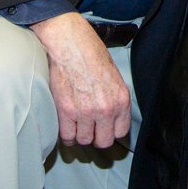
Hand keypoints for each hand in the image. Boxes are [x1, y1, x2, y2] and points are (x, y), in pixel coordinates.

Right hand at [30, 12, 130, 147]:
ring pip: (84, 140)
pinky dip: (67, 135)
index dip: (112, 132)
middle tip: (92, 130)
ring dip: (81, 135)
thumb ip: (114, 100)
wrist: (73, 47)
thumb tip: (112, 117)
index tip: (106, 129)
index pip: (121, 132)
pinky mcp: (66, 112)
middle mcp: (106, 109)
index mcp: (121, 100)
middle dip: (97, 137)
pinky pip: (67, 136)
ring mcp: (85, 112)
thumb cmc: (93, 57)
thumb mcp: (115, 78)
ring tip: (79, 125)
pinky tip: (69, 127)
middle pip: (103, 141)